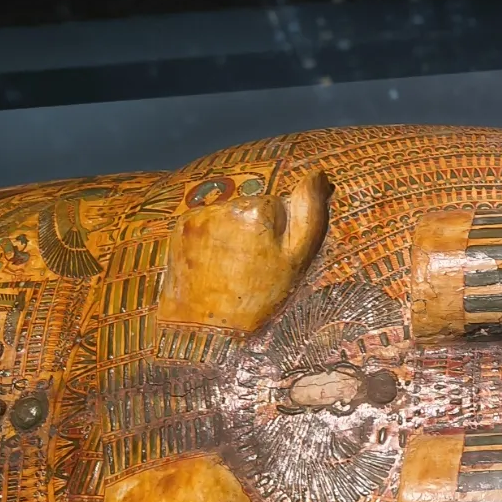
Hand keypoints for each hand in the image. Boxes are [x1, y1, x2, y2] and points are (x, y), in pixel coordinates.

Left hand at [157, 169, 331, 333]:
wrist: (205, 327)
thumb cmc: (259, 295)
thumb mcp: (297, 259)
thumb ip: (312, 212)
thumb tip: (320, 174)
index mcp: (258, 210)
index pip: (278, 205)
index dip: (280, 232)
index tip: (273, 259)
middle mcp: (226, 205)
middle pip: (252, 207)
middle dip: (255, 231)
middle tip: (252, 268)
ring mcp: (199, 215)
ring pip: (228, 216)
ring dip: (233, 235)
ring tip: (231, 268)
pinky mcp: (181, 228)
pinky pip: (206, 224)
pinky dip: (212, 240)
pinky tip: (213, 265)